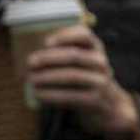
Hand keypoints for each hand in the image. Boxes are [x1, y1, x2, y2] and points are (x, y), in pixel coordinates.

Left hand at [27, 25, 138, 139]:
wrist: (109, 105)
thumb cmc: (86, 79)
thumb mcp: (84, 62)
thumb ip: (66, 54)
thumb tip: (34, 55)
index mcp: (96, 48)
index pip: (84, 35)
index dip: (65, 36)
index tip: (46, 42)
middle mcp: (101, 63)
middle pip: (74, 55)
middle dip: (49, 58)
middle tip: (30, 62)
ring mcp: (100, 81)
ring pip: (71, 76)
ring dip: (47, 77)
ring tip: (31, 80)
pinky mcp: (94, 100)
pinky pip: (70, 95)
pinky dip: (51, 95)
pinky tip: (38, 94)